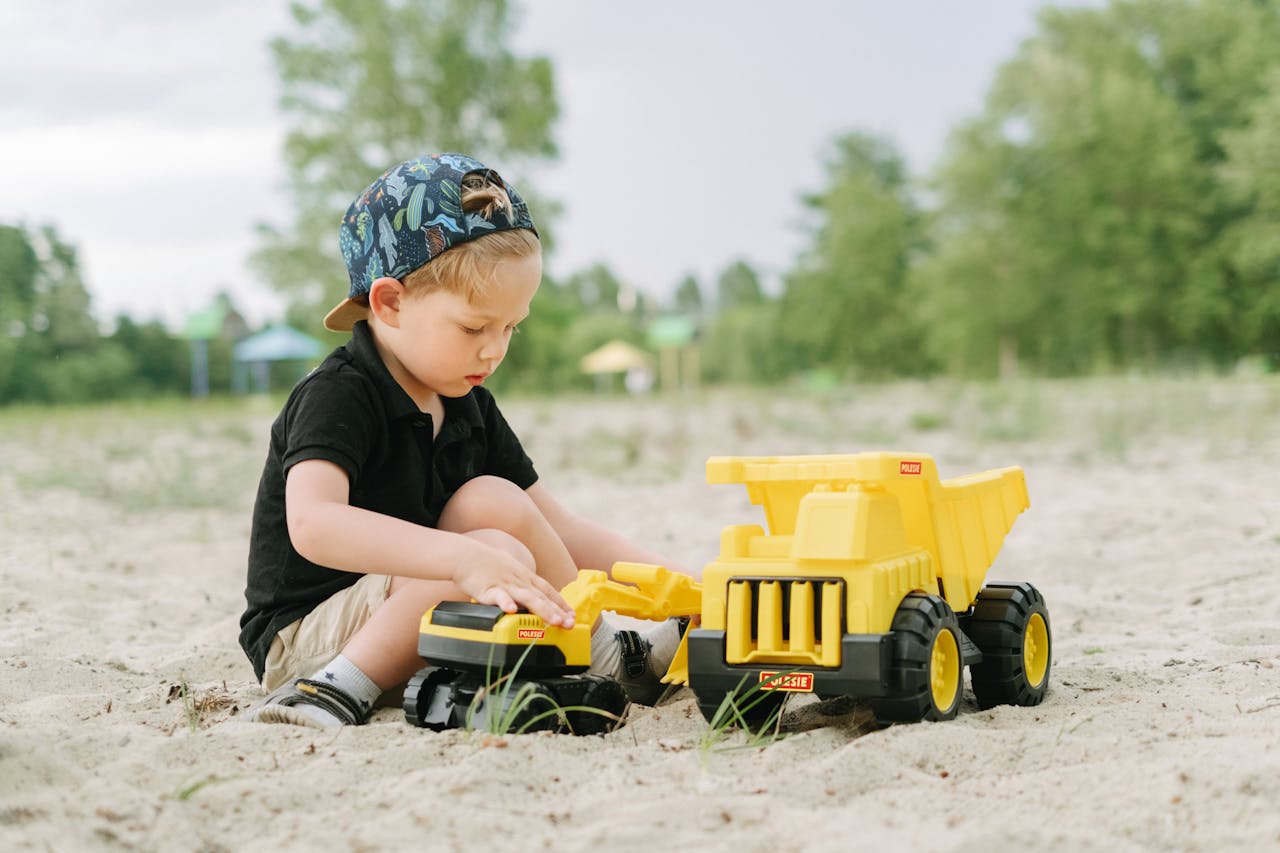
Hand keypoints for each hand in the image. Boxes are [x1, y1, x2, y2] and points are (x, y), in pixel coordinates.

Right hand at [454, 544, 575, 628]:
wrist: (465, 556)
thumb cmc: (486, 564)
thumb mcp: (509, 571)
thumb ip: (520, 584)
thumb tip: (527, 598)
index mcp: (524, 577)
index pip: (547, 590)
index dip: (561, 603)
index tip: (571, 615)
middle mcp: (519, 581)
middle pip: (542, 596)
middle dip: (557, 611)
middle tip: (570, 624)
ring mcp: (505, 584)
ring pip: (527, 597)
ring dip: (542, 609)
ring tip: (553, 621)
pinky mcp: (489, 589)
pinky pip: (499, 596)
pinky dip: (506, 603)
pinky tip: (512, 610)